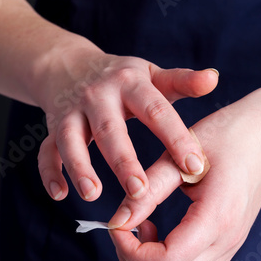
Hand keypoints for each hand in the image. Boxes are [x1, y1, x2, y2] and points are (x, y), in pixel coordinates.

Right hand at [34, 47, 218, 202]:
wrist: (69, 64)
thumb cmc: (123, 78)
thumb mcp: (153, 75)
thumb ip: (182, 81)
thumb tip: (214, 78)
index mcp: (131, 84)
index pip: (156, 111)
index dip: (175, 138)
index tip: (195, 167)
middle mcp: (99, 96)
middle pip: (111, 130)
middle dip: (124, 162)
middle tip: (141, 191)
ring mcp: (71, 111)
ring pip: (71, 140)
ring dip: (80, 167)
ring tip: (93, 195)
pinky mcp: (52, 126)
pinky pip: (46, 150)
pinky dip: (49, 172)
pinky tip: (59, 195)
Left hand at [108, 99, 260, 260]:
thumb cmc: (226, 136)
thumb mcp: (180, 157)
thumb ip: (147, 191)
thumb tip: (117, 221)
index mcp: (216, 217)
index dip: (131, 250)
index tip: (117, 226)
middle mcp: (227, 240)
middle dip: (135, 259)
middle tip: (126, 225)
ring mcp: (232, 245)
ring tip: (147, 225)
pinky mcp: (231, 243)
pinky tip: (167, 233)